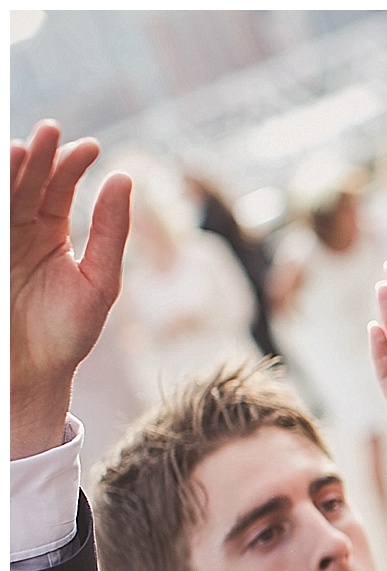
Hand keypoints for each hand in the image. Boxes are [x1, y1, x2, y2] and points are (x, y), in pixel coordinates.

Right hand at [11, 120, 130, 458]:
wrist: (33, 374)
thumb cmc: (69, 333)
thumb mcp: (101, 280)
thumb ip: (112, 232)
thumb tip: (124, 178)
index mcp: (51, 232)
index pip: (59, 187)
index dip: (72, 165)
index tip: (90, 148)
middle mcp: (20, 229)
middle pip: (27, 181)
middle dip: (39, 156)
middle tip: (52, 131)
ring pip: (1, 194)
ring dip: (9, 170)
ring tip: (23, 147)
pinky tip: (3, 175)